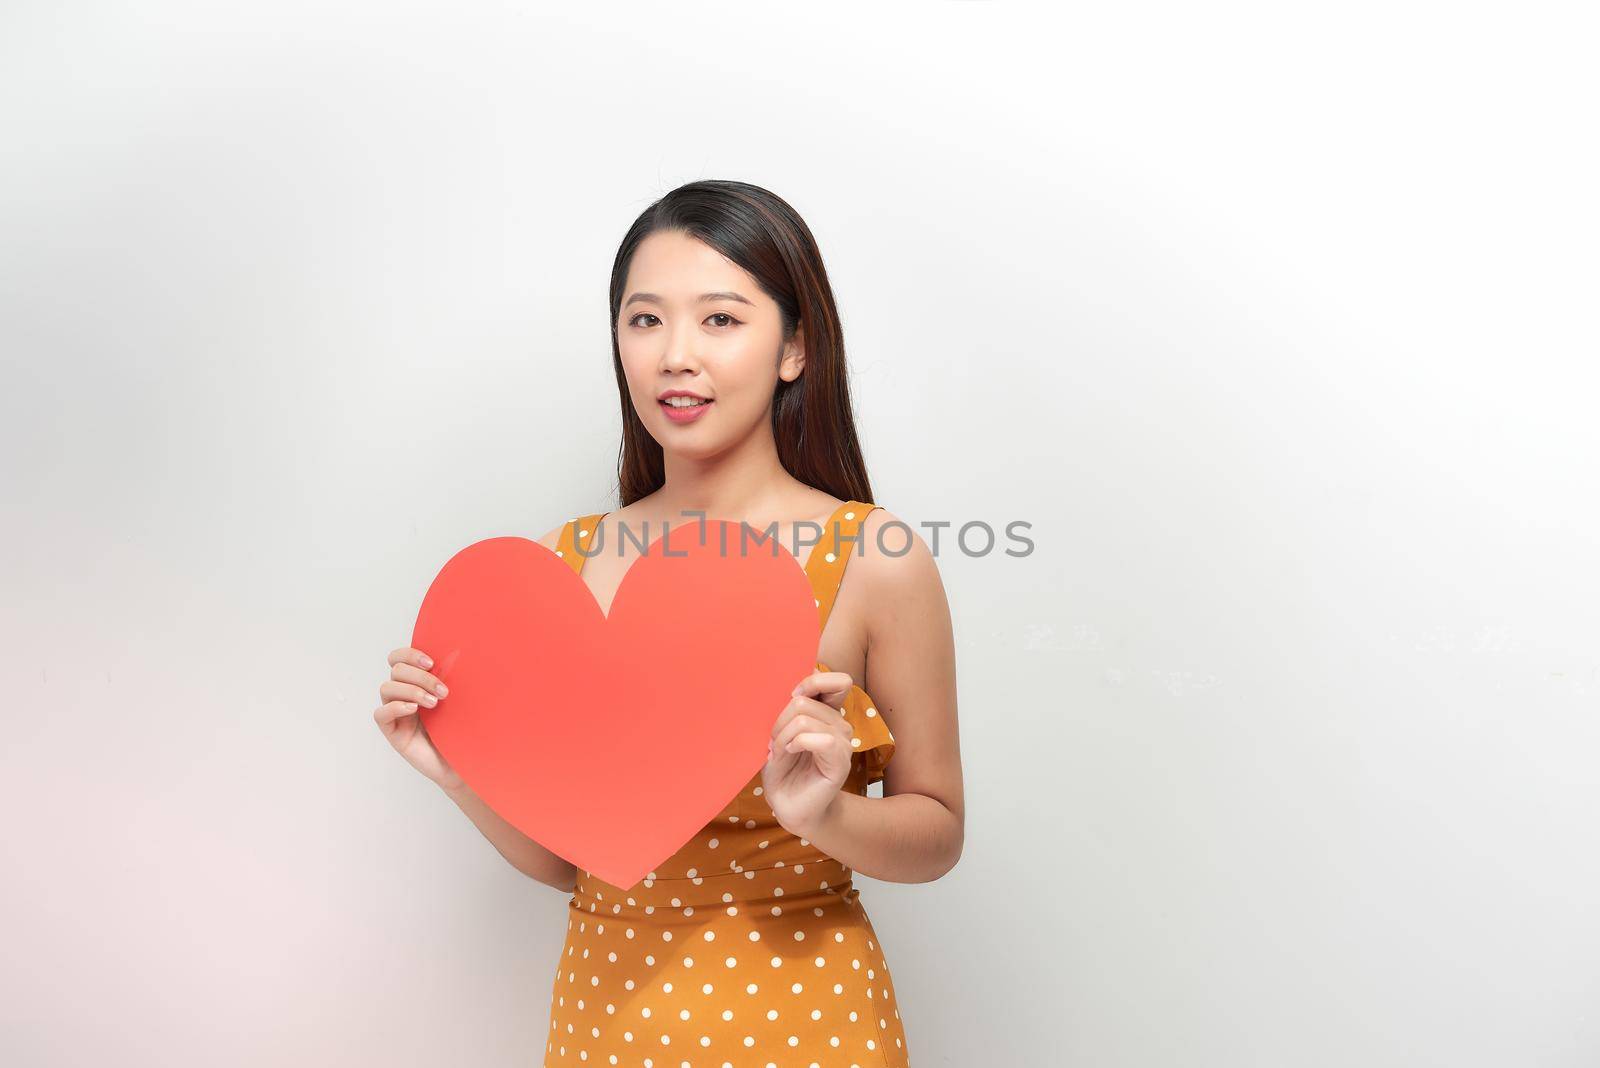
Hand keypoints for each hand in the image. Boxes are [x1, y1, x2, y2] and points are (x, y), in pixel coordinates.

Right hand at [374, 646, 462, 791]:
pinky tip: (413, 710)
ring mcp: (397, 713)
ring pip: (387, 688)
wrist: (463, 761)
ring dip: (412, 690)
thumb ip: (451, 679)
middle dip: (421, 677)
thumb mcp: (459, 700)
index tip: (432, 663)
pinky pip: (381, 714)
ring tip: (434, 704)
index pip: (400, 658)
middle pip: (396, 670)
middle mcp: (403, 694)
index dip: (410, 654)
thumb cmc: (462, 729)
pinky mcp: (393, 732)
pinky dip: (395, 707)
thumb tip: (457, 656)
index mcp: (417, 681)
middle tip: (444, 692)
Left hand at [762, 669, 854, 837]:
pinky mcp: (840, 761)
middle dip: (779, 719)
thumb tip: (784, 688)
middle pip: (805, 700)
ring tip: (778, 751)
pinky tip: (788, 754)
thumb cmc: (782, 768)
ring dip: (782, 736)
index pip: (837, 681)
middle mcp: (839, 722)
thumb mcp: (779, 732)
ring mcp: (843, 741)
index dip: (812, 681)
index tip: (789, 696)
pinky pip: (820, 739)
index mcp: (827, 712)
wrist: (789, 805)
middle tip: (773, 739)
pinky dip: (796, 744)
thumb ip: (787, 709)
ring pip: (805, 719)